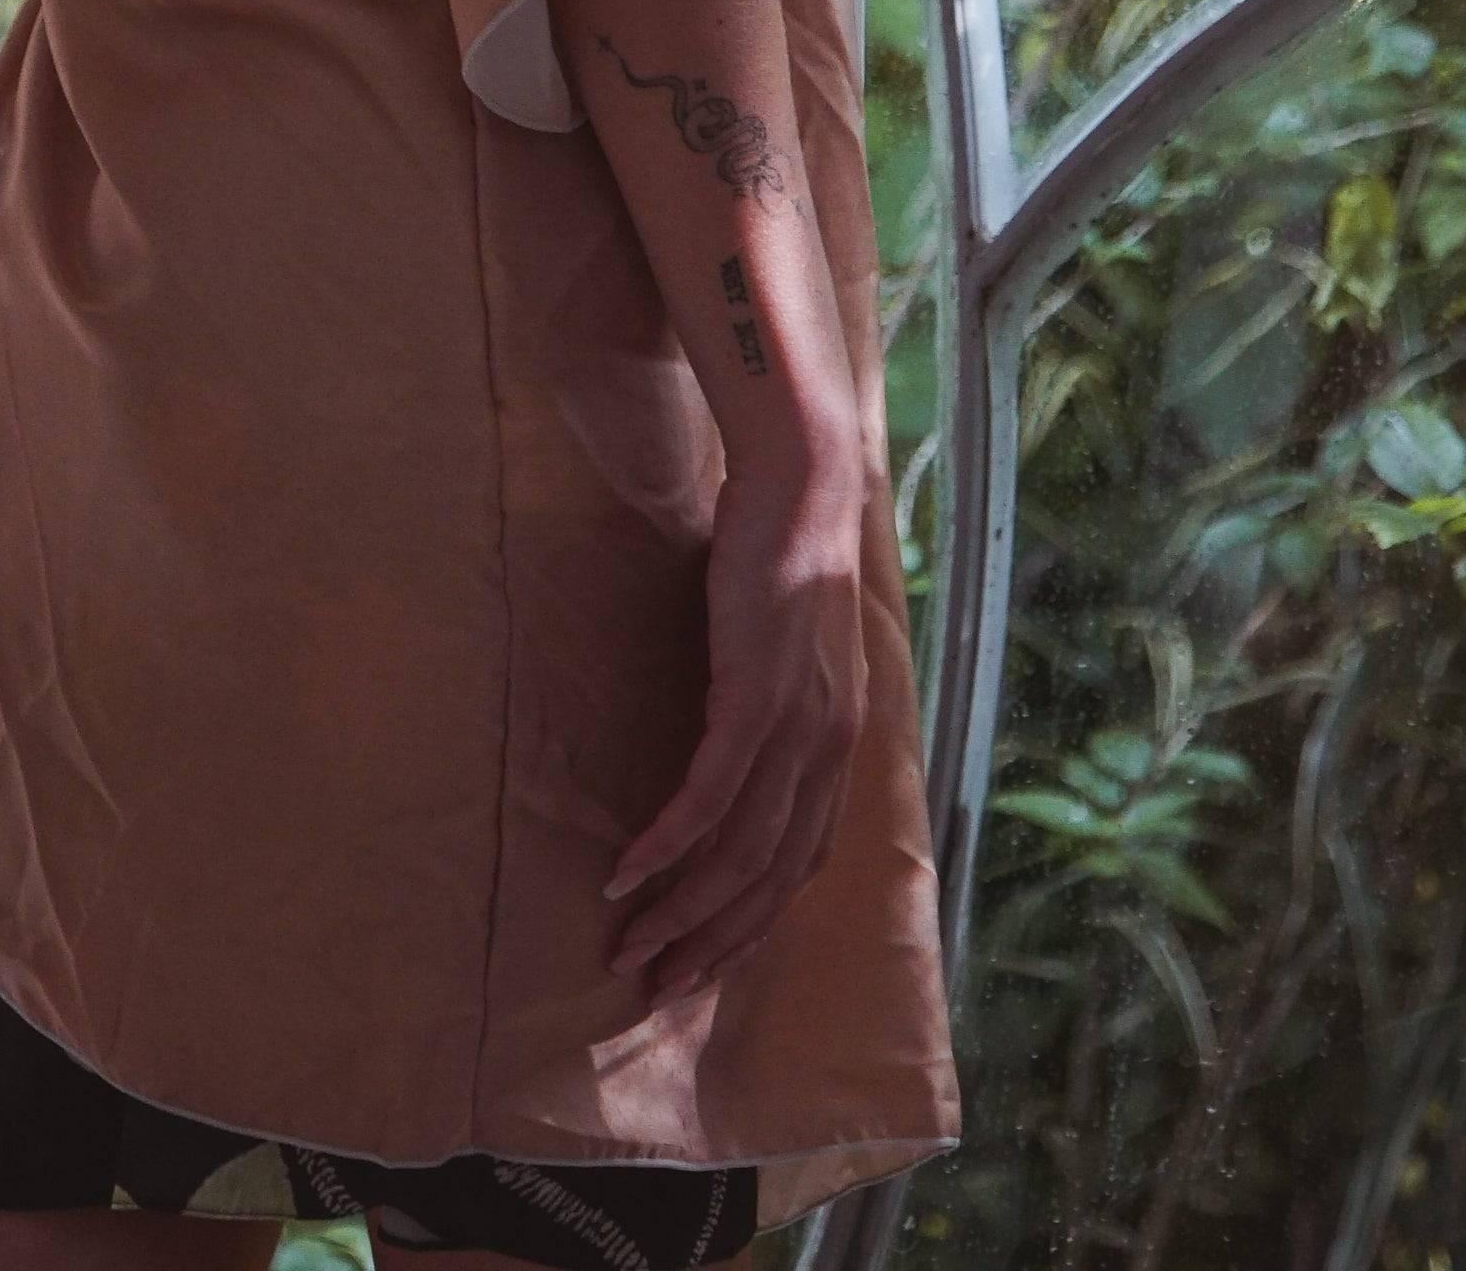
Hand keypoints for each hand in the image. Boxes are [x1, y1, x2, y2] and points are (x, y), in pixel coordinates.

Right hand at [605, 460, 865, 1005]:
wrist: (803, 480)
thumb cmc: (784, 554)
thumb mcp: (792, 650)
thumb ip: (776, 704)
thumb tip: (734, 744)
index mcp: (839, 748)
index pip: (796, 871)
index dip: (746, 928)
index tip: (695, 966)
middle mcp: (829, 752)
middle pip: (769, 884)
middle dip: (708, 945)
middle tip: (650, 985)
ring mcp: (798, 727)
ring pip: (738, 854)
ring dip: (679, 910)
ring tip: (626, 945)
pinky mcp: (758, 696)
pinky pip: (710, 794)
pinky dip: (668, 843)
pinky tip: (628, 874)